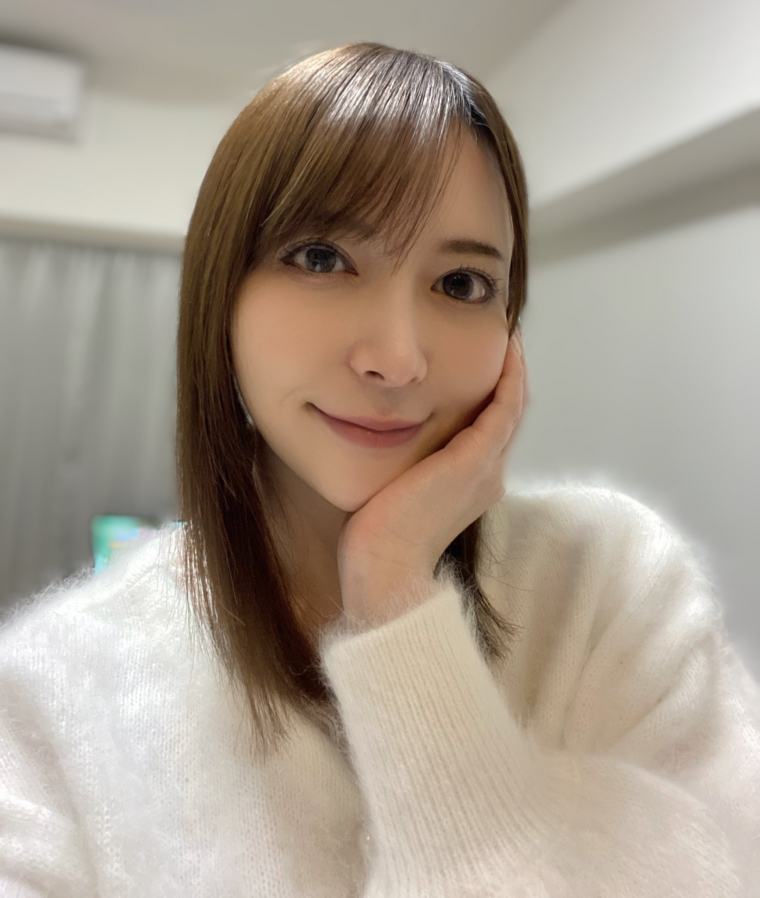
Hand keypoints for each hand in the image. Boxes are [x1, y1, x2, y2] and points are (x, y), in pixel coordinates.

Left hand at [337, 326, 528, 625]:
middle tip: (502, 336)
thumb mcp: (396, 491)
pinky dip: (510, 377)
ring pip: (512, 406)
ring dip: (513, 369)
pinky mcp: (474, 460)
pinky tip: (507, 350)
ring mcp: (486, 467)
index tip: (485, 360)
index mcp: (472, 482)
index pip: (491, 427)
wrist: (386, 572)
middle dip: (507, 374)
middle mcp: (488, 474)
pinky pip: (504, 407)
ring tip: (508, 335)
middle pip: (508, 413)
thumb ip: (403, 465)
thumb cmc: (379, 540)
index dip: (493, 392)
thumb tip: (379, 439)